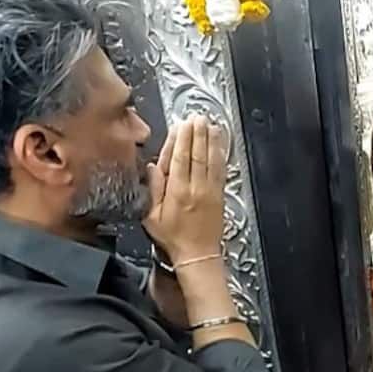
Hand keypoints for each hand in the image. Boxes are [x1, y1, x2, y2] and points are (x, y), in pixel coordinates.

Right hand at [143, 115, 227, 264]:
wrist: (198, 254)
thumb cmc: (173, 238)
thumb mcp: (152, 217)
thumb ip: (153, 190)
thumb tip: (152, 167)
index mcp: (177, 192)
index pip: (179, 159)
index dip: (181, 140)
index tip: (181, 125)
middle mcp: (196, 188)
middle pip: (197, 155)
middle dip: (197, 134)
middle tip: (197, 117)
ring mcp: (210, 190)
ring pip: (211, 159)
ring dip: (210, 140)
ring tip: (209, 124)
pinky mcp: (220, 194)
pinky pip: (220, 169)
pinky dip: (220, 154)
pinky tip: (219, 144)